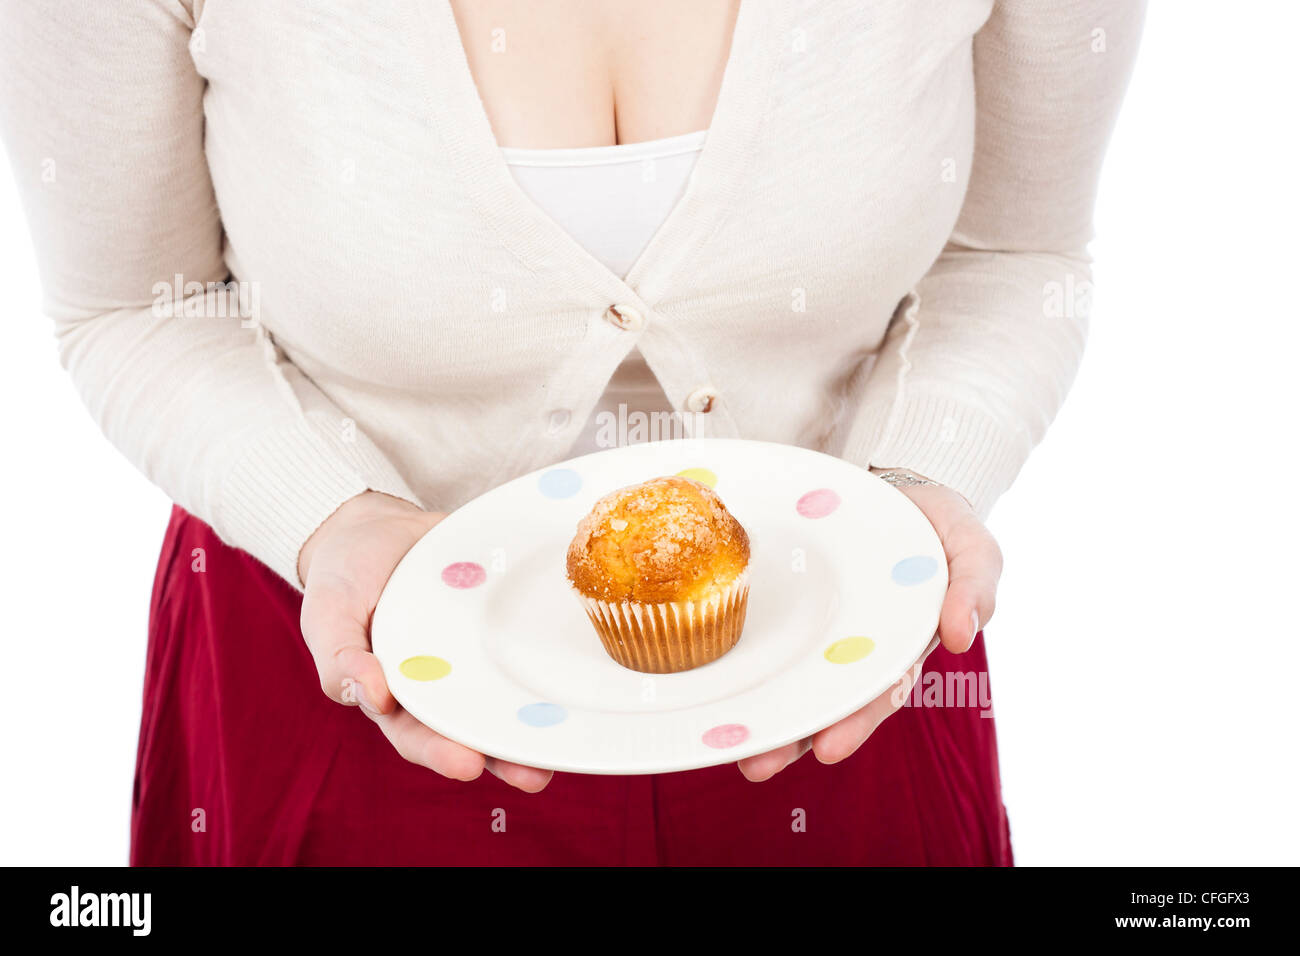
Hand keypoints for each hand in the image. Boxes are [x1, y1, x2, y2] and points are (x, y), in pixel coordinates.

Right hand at [298, 491, 553, 792]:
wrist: (377, 528)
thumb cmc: (345, 578)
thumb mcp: (328, 613)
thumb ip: (339, 659)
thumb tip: (372, 698)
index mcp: (396, 696)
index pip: (419, 736)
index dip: (443, 755)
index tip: (468, 765)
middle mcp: (443, 685)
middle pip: (475, 730)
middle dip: (504, 757)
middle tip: (534, 775)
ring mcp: (476, 656)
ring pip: (509, 698)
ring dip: (536, 725)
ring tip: (564, 744)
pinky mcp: (501, 626)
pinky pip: (526, 647)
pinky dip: (549, 663)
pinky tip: (579, 674)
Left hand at [737, 468, 1002, 781]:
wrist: (900, 490)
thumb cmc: (940, 528)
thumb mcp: (974, 549)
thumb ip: (976, 589)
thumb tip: (961, 636)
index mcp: (899, 649)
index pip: (875, 696)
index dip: (853, 724)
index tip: (826, 749)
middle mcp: (853, 651)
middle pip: (820, 702)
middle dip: (791, 738)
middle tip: (757, 765)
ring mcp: (818, 632)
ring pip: (785, 681)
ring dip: (758, 716)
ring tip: (727, 746)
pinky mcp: (788, 607)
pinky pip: (762, 637)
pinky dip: (739, 661)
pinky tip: (711, 684)